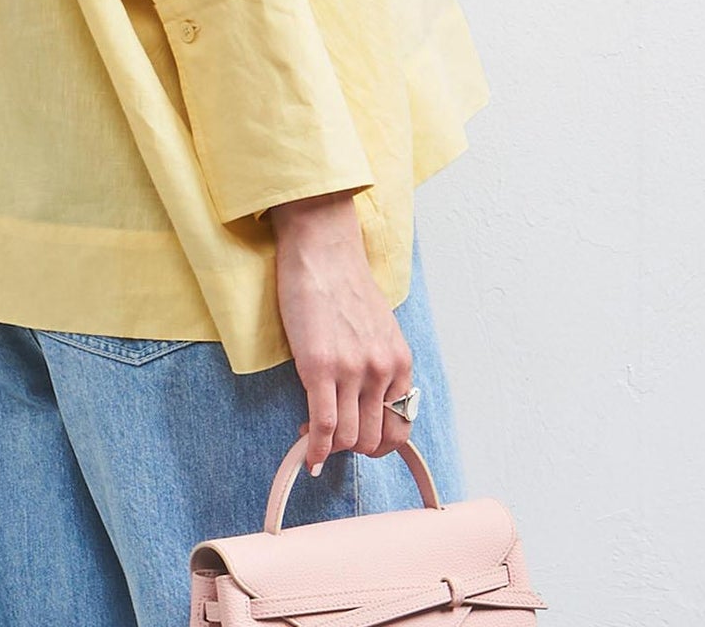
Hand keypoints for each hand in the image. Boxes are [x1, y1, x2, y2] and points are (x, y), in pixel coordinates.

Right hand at [266, 189, 414, 476]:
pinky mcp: (321, 366)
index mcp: (399, 362)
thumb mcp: (378, 328)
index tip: (355, 438)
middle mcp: (382, 370)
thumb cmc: (344, 283)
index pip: (399, 429)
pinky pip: (322, 425)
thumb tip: (365, 402)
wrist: (323, 249)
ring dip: (329, 447)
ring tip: (312, 435)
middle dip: (350, 447)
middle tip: (330, 436)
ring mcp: (353, 370)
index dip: (376, 444)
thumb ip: (378, 364)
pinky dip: (314, 448)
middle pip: (372, 440)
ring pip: (347, 438)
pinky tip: (305, 453)